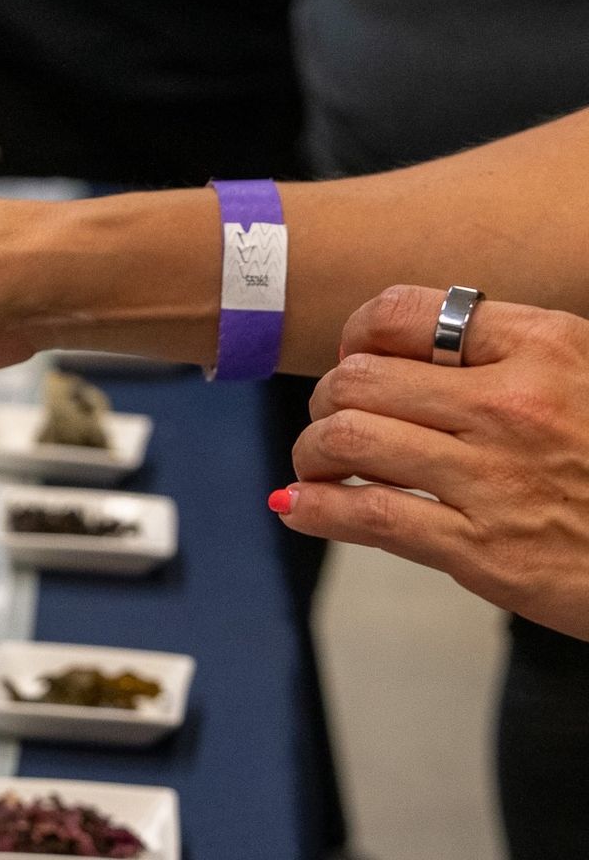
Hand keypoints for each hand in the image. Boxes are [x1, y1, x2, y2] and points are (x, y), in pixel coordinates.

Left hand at [281, 285, 588, 639]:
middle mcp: (514, 405)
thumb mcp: (587, 377)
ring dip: (313, 454)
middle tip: (334, 421)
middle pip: (360, 379)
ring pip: (348, 440)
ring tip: (319, 466)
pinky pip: (367, 515)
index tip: (355, 358)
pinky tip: (302, 508)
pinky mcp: (481, 550)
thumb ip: (509, 355)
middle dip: (327, 401)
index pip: (406, 312)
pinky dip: (315, 509)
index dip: (357, 335)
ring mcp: (494, 478)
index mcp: (545, 347)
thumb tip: (407, 349)